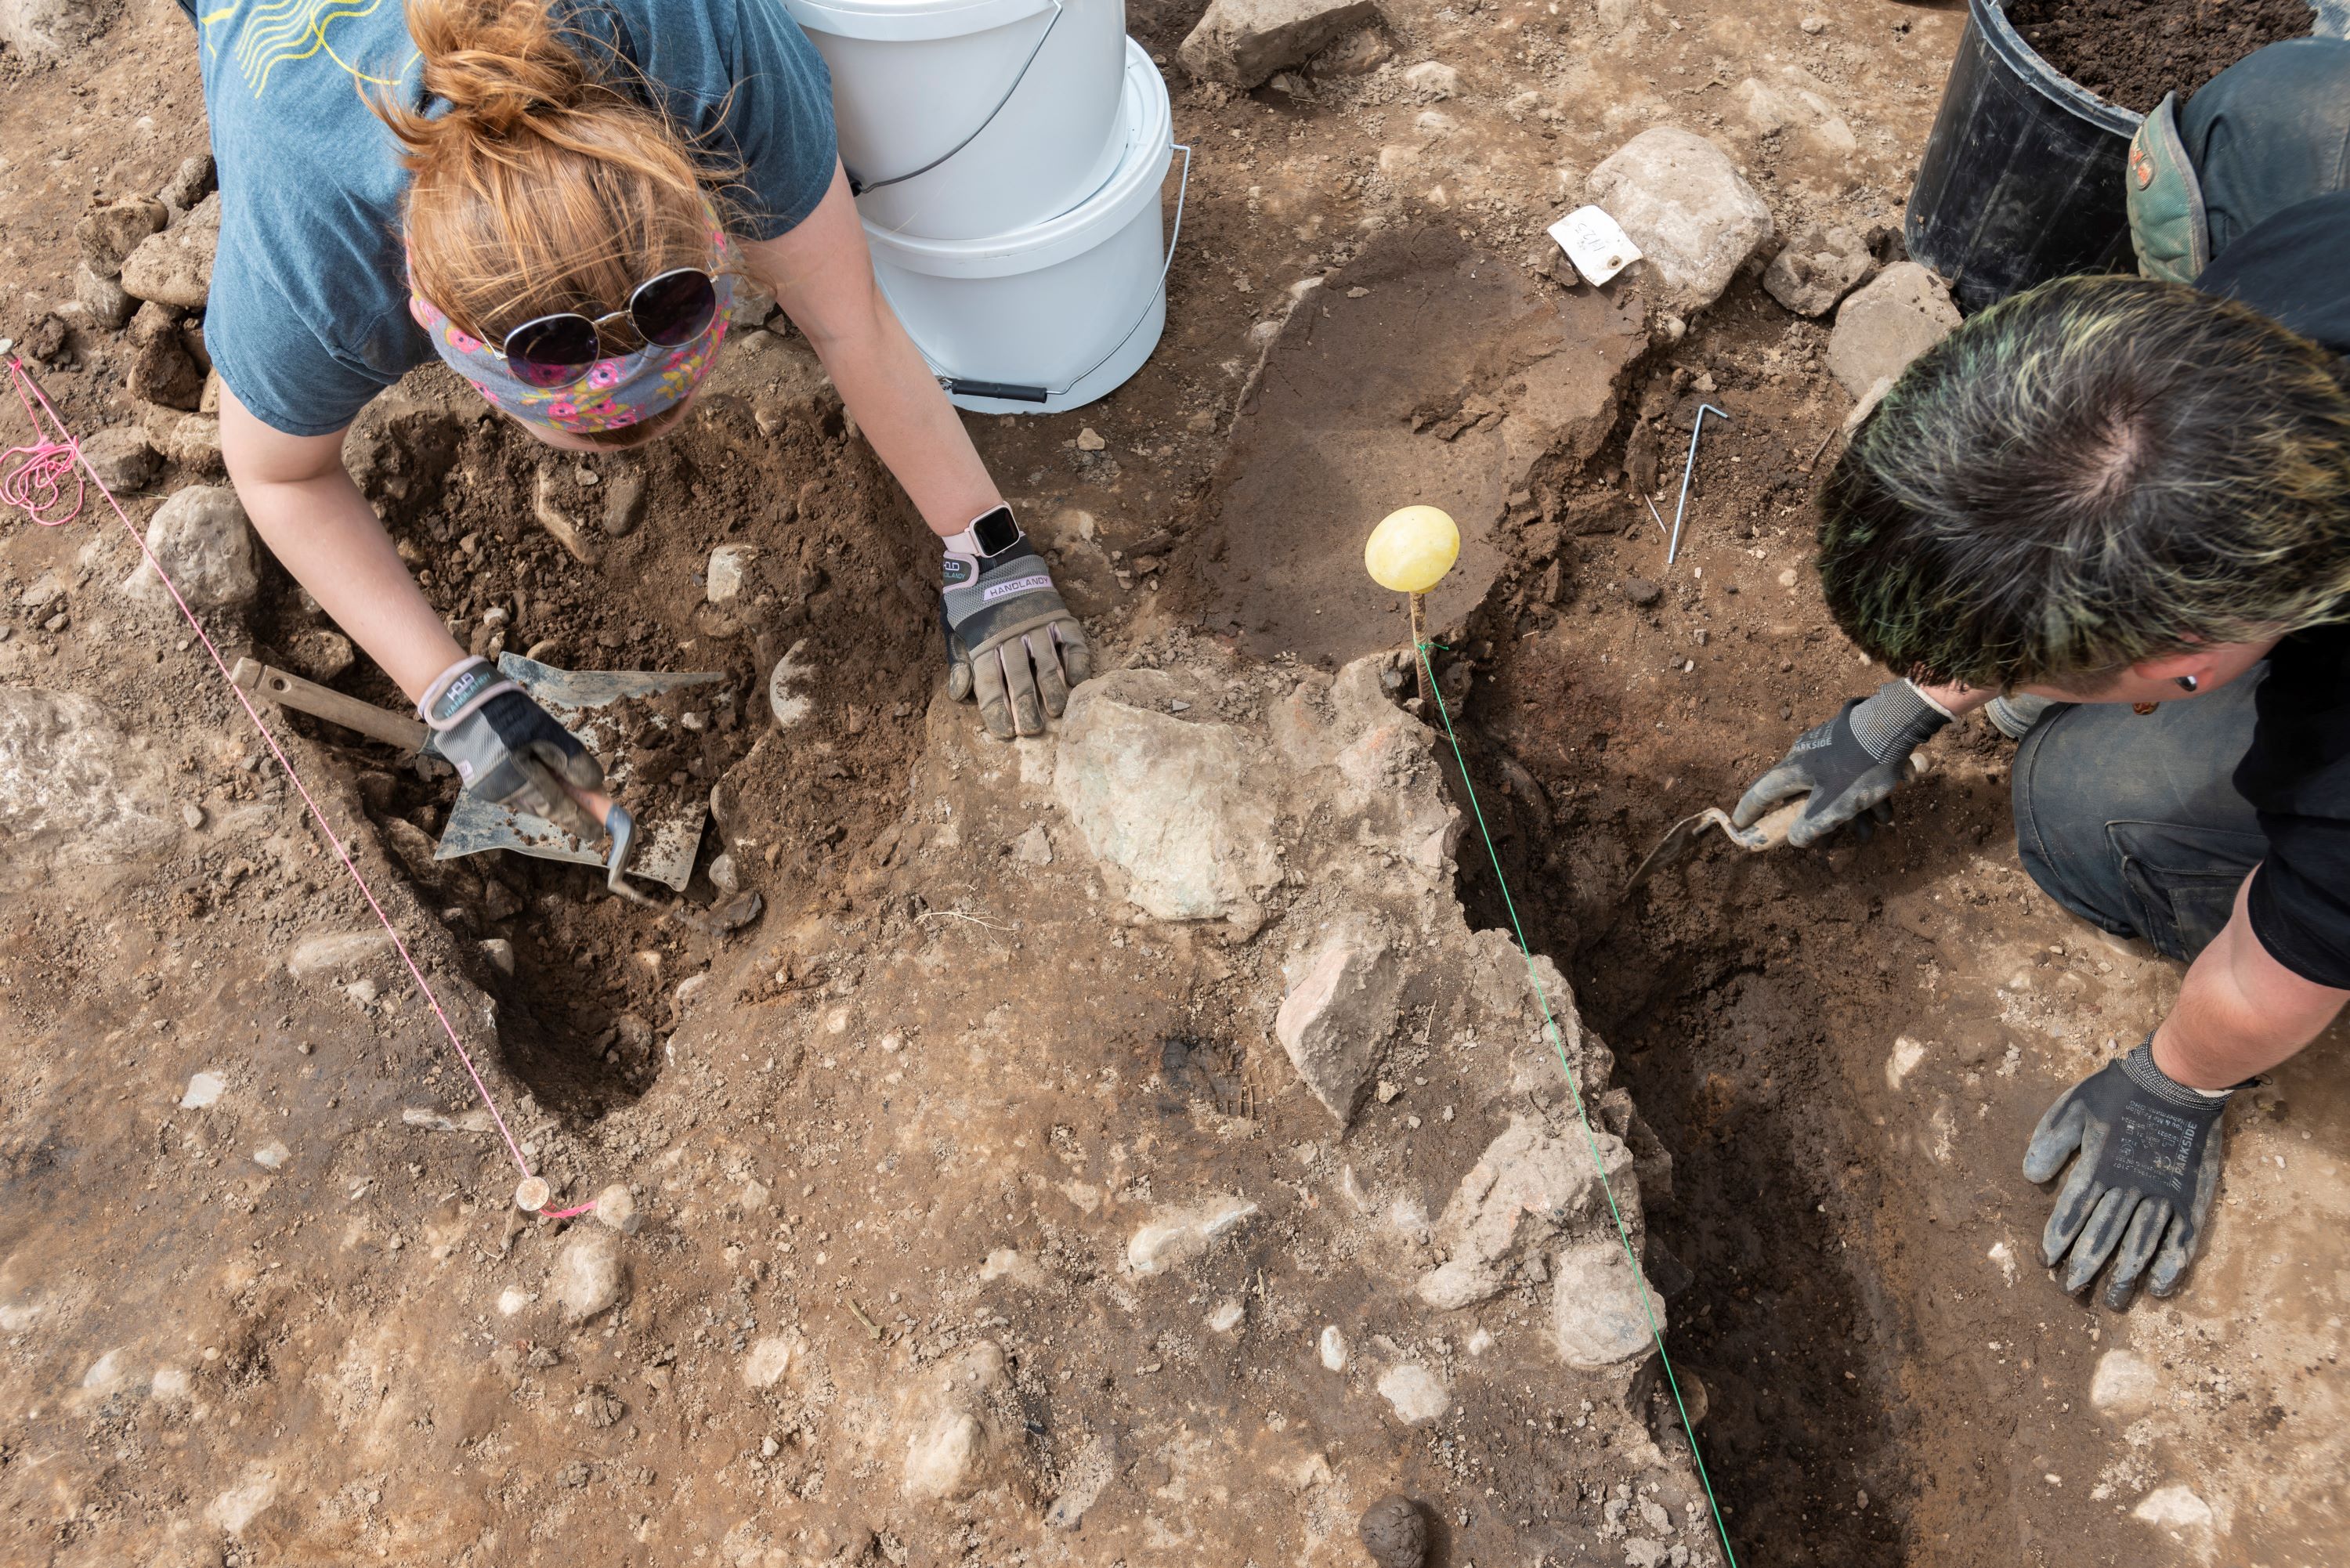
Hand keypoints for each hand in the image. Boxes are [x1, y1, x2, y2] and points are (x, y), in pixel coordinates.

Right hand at [421, 656, 606, 838]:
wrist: (461, 701)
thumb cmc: (508, 714)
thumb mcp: (547, 731)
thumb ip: (571, 761)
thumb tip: (594, 786)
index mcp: (519, 781)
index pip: (558, 809)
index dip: (580, 820)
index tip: (599, 833)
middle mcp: (503, 793)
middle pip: (544, 809)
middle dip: (567, 811)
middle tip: (587, 814)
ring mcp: (489, 790)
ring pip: (529, 802)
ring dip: (550, 800)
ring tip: (569, 795)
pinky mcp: (480, 782)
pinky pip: (515, 793)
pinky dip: (532, 791)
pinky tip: (541, 781)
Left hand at [942, 535, 1090, 739]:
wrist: (991, 553)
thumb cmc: (969, 596)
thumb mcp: (953, 626)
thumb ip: (958, 660)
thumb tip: (959, 695)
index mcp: (982, 641)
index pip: (990, 685)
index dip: (997, 711)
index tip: (1005, 733)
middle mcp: (1010, 635)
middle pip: (1020, 679)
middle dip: (1026, 709)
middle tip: (1033, 731)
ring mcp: (1036, 623)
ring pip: (1047, 664)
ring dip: (1053, 691)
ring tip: (1057, 713)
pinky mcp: (1056, 613)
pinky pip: (1072, 641)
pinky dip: (1076, 662)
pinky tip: (1077, 682)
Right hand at [1733, 679, 1948, 846]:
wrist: (1895, 725)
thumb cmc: (1858, 768)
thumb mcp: (1834, 806)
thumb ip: (1809, 827)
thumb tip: (1795, 839)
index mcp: (1794, 769)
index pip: (1762, 793)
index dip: (1749, 812)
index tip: (1739, 826)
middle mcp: (1805, 755)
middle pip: (1804, 796)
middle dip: (1819, 823)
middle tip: (1827, 844)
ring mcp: (1829, 747)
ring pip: (1832, 788)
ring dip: (1848, 813)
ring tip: (1869, 831)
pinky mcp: (1851, 742)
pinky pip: (1850, 776)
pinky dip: (1862, 796)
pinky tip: (1884, 811)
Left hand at [2023, 1037, 2230, 1307]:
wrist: (2177, 1081)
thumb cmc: (2119, 1092)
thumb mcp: (2073, 1107)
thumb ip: (2050, 1141)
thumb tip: (2031, 1177)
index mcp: (2099, 1168)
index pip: (2073, 1214)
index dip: (2058, 1241)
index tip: (2047, 1262)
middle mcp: (2130, 1188)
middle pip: (2103, 1238)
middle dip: (2085, 1268)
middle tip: (2070, 1291)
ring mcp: (2163, 1196)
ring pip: (2140, 1247)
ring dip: (2124, 1277)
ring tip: (2110, 1300)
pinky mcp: (2192, 1199)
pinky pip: (2181, 1241)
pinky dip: (2170, 1267)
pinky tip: (2158, 1288)